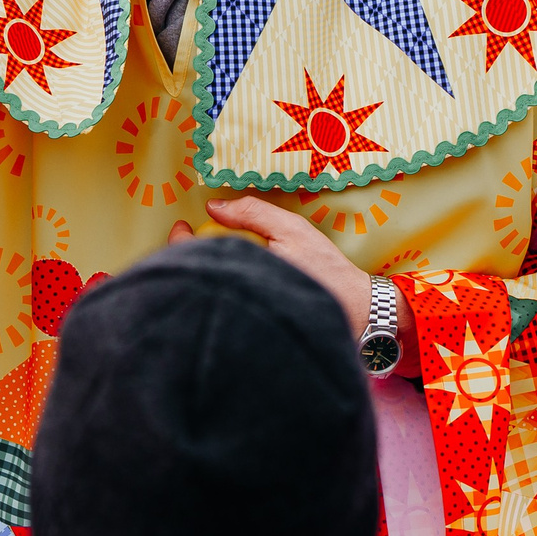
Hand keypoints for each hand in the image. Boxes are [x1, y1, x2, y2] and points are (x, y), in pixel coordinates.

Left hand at [171, 196, 378, 339]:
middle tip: (190, 240)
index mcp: (242, 274)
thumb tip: (214, 207)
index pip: (194, 258)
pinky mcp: (253, 329)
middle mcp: (238, 298)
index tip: (180, 228)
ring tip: (214, 258)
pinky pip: (228, 303)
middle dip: (190, 259)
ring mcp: (243, 317)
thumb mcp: (292, 230)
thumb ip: (253, 213)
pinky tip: (238, 280)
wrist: (356, 312)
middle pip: (198, 277)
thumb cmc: (325, 270)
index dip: (179, 242)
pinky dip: (225, 289)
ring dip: (208, 274)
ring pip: (212, 292)